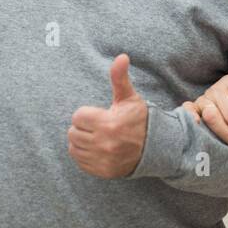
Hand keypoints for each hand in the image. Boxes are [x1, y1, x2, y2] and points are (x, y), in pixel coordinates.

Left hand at [68, 54, 148, 177]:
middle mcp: (104, 144)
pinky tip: (98, 149)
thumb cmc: (139, 119)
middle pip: (73, 133)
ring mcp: (102, 160)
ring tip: (97, 137)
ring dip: (82, 141)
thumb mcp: (129, 98)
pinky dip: (85, 155)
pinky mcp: (102, 171)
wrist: (155, 148)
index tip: (100, 115)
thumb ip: (120, 78)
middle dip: (84, 127)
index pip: (77, 117)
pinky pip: (79, 161)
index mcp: (108, 124)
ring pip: (74, 147)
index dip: (87, 114)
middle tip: (99, 126)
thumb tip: (121, 56)